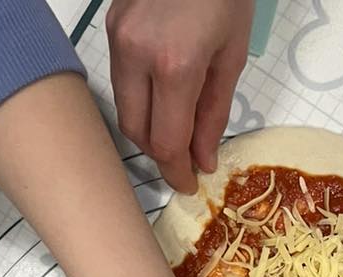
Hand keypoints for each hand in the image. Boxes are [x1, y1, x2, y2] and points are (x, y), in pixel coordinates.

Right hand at [107, 0, 253, 190]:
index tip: (187, 184)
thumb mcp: (231, 56)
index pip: (165, 142)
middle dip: (160, 153)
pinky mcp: (111, 25)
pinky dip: (141, 98)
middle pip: (137, 131)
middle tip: (185, 160)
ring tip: (177, 128)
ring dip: (148, 127)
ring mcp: (118, 38)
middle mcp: (137, 54)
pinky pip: (121, 79)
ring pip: (124, 108)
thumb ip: (214, 113)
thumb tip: (202, 159)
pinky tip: (163, 96)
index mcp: (174, 66)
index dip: (175, 171)